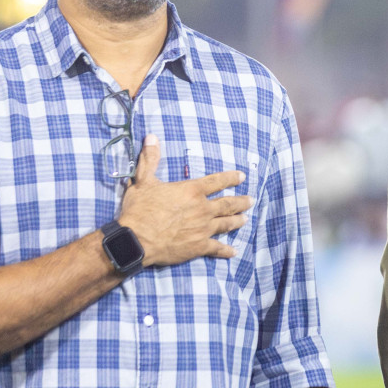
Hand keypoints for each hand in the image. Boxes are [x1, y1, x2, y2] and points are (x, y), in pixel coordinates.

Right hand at [116, 134, 252, 266]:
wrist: (136, 239)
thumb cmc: (139, 210)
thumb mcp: (143, 181)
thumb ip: (150, 159)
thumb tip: (151, 136)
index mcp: (192, 191)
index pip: (217, 181)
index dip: (231, 178)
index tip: (242, 176)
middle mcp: (203, 209)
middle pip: (228, 203)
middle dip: (241, 201)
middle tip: (251, 200)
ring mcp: (203, 229)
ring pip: (226, 223)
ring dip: (237, 221)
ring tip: (245, 219)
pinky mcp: (199, 246)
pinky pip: (217, 248)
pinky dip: (226, 250)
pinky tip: (233, 251)